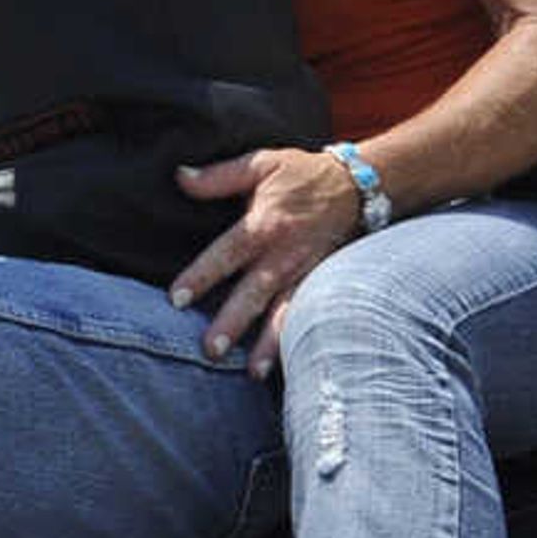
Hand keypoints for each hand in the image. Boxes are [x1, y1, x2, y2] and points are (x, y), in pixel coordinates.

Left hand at [168, 148, 363, 376]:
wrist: (360, 185)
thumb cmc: (302, 174)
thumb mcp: (262, 164)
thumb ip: (219, 177)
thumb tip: (180, 177)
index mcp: (264, 224)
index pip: (227, 253)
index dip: (202, 275)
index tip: (176, 299)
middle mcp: (283, 254)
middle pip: (254, 292)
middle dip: (234, 321)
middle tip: (210, 350)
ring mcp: (304, 273)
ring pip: (284, 312)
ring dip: (270, 344)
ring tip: (252, 372)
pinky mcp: (320, 284)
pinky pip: (306, 315)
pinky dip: (297, 340)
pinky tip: (288, 368)